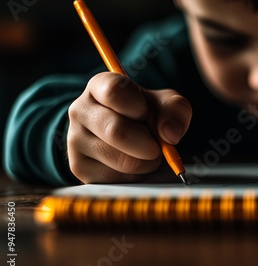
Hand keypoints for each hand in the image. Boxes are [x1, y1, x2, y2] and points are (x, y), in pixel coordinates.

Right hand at [67, 72, 191, 182]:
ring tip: (146, 154)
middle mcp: (80, 110)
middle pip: (117, 131)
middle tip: (157, 146)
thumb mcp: (165, 103)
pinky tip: (132, 164)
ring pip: (120, 160)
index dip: (140, 108)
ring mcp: (75, 140)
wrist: (127, 134)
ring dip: (146, 162)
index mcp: (100, 86)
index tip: (147, 114)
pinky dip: (135, 176)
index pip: (115, 92)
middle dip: (149, 144)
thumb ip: (175, 110)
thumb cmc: (145, 114)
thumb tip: (170, 135)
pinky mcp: (79, 167)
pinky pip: (116, 179)